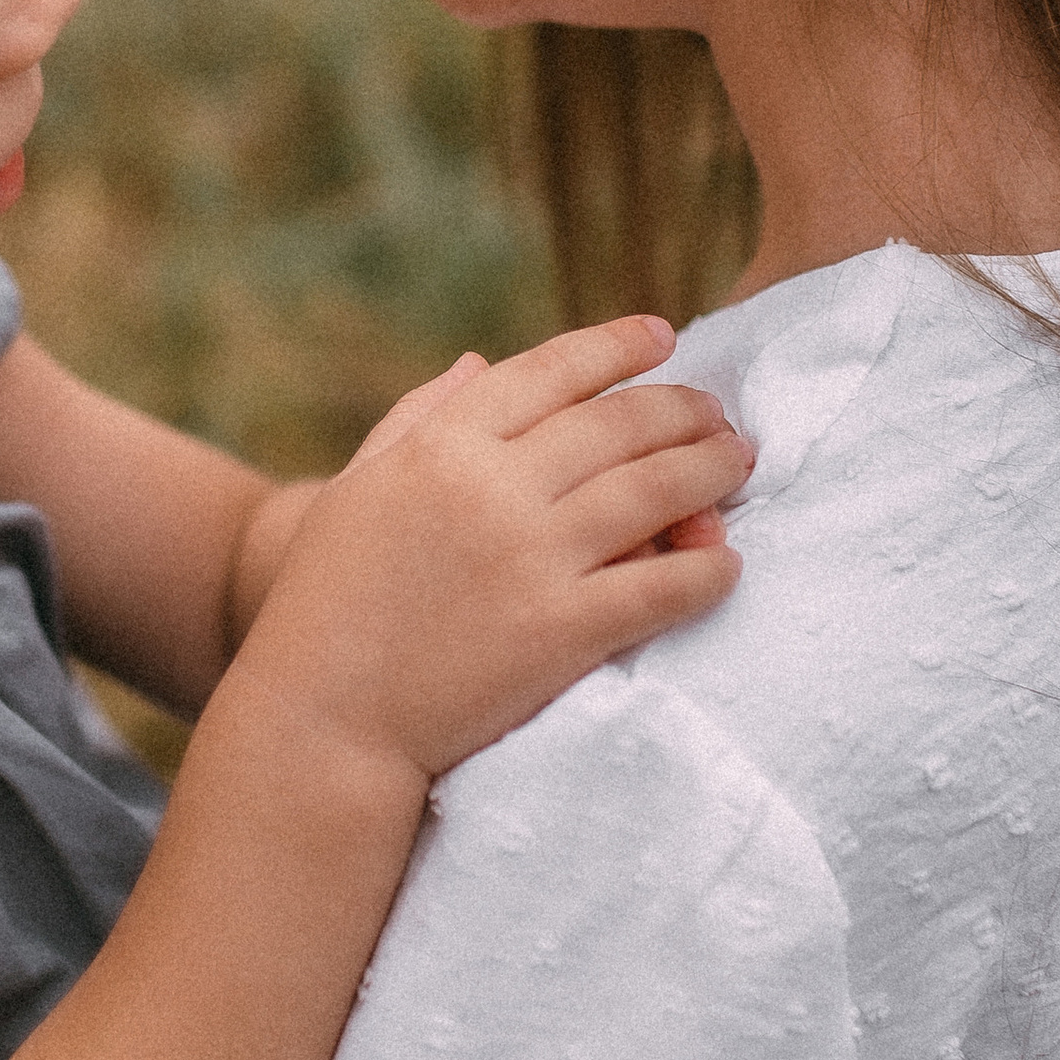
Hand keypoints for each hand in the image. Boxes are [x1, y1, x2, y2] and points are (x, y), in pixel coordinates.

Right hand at [230, 316, 750, 789]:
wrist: (322, 722)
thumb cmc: (325, 605)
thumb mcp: (356, 491)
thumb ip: (416, 418)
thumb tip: (479, 362)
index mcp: (440, 446)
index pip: (551, 371)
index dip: (617, 346)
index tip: (663, 337)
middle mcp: (492, 488)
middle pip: (618, 423)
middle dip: (682, 408)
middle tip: (718, 412)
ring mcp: (531, 558)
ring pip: (655, 490)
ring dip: (711, 468)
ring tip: (737, 461)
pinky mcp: (562, 631)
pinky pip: (663, 588)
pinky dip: (708, 570)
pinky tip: (728, 564)